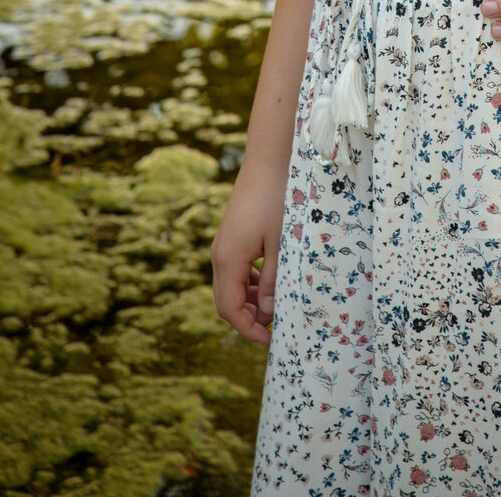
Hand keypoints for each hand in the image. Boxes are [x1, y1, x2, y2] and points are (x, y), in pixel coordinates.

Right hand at [211, 167, 285, 345]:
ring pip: (231, 285)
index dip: (247, 329)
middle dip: (249, 318)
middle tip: (276, 327)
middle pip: (227, 300)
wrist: (269, 160)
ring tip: (277, 305)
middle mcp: (220, 254)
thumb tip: (268, 312)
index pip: (229, 309)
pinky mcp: (233, 234)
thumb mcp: (281, 243)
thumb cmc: (277, 199)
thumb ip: (274, 279)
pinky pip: (236, 268)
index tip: (270, 340)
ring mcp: (224, 243)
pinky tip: (270, 280)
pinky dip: (250, 282)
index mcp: (228, 259)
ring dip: (250, 300)